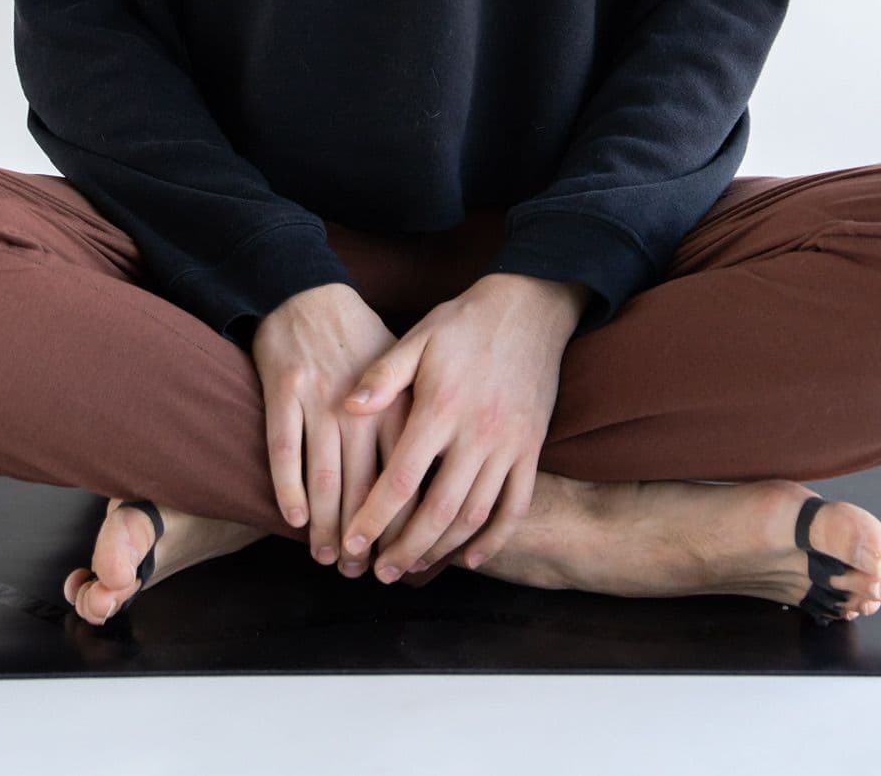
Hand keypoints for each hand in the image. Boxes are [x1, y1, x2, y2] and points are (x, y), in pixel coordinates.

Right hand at [250, 282, 431, 572]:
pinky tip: (293, 519)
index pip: (403, 477)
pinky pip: (283, 452)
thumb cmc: (361, 339)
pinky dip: (288, 490)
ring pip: (322, 478)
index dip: (400, 523)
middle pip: (361, 488)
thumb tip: (436, 482)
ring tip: (325, 557)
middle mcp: (359, 407)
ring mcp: (318, 400)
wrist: (309, 291)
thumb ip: (414, 421)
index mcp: (395, 404)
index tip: (398, 556)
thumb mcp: (403, 372)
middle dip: (360, 537)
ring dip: (324, 525)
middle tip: (357, 570)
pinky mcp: (283, 393)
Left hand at [334, 275, 579, 581]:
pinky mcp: (532, 448)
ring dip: (443, 548)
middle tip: (380, 573)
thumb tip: (348, 407)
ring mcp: (510, 444)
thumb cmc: (464, 322)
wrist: (530, 307)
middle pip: (439, 509)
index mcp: (442, 407)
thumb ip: (383, 375)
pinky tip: (469, 557)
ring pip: (476, 515)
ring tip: (413, 566)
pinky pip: (516, 505)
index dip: (375, 516)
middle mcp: (478, 433)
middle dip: (406, 548)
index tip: (353, 542)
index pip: (403, 478)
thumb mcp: (418, 337)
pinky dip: (495, 539)